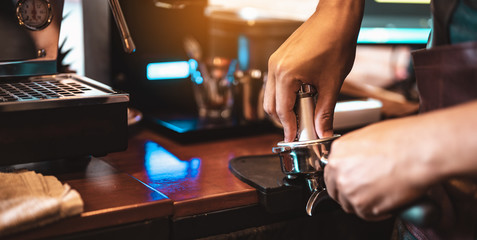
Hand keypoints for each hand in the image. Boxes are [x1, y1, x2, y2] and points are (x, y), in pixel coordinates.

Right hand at [263, 0, 363, 141]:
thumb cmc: (335, 42)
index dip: (289, 128)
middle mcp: (275, 67)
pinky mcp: (279, 57)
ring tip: (304, 110)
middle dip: (284, 120)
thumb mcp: (332, 83)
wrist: (336, 18)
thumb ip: (325, 111)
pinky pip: (276, 82)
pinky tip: (303, 94)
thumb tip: (323, 131)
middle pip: (270, 106)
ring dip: (284, 106)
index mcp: (286, 74)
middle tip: (300, 127)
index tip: (294, 138)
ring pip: (271, 95)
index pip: (282, 111)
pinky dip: (285, 93)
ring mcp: (275, 61)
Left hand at [324, 116, 434, 220]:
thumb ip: (357, 151)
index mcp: (339, 151)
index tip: (352, 183)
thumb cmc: (404, 139)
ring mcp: (349, 189)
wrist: (419, 151)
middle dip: (349, 194)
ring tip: (382, 195)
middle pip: (336, 191)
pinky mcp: (363, 205)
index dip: (343, 180)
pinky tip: (389, 201)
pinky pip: (366, 215)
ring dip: (364, 203)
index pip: (331, 173)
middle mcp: (339, 170)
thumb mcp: (370, 135)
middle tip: (366, 193)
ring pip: (350, 205)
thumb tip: (359, 160)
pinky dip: (377, 212)